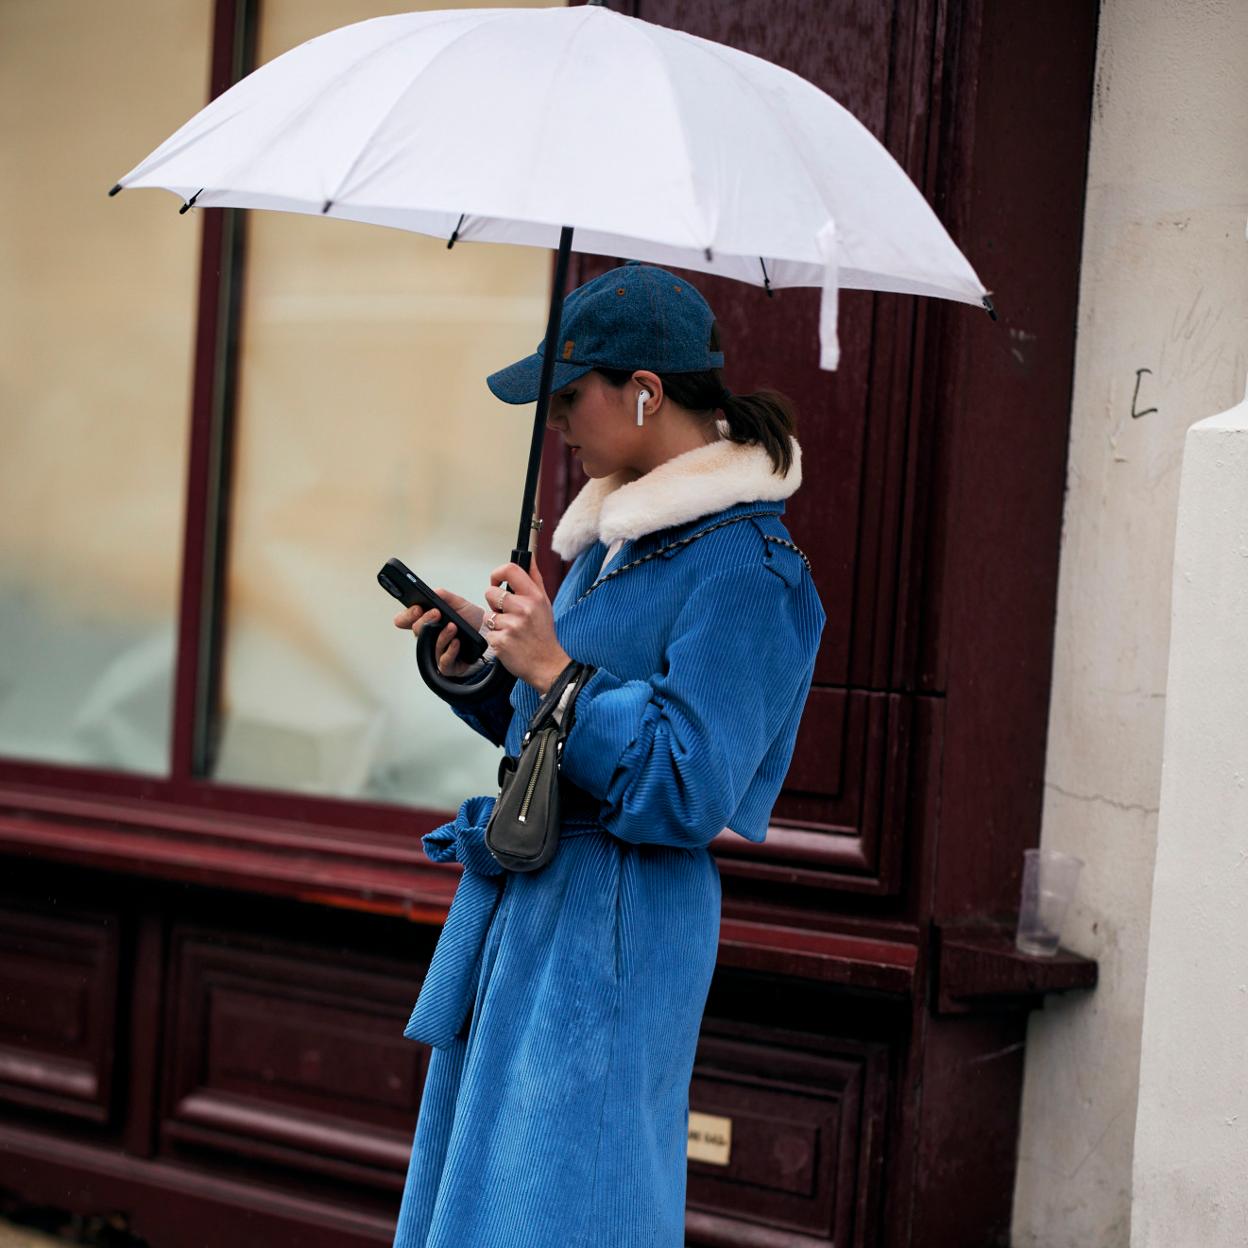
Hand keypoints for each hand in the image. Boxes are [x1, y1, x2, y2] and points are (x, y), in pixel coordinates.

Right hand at [393, 587, 485, 678]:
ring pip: (431, 645)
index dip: (407, 615)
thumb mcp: (459, 604)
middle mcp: (428, 637)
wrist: (487, 635)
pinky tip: (456, 642)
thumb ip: (446, 597)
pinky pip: (443, 660)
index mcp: (426, 621)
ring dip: (442, 634)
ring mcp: (436, 652)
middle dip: (425, 620)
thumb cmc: (470, 621)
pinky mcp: (447, 665)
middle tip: (436, 613)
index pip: (404, 620)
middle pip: (417, 631)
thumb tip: (434, 592)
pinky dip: (450, 650)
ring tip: (452, 626)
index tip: (417, 608)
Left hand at [483, 559, 571, 691]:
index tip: (497, 582)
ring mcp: (511, 625)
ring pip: (487, 614)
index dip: (497, 573)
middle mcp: (523, 608)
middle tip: (508, 614)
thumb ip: (534, 579)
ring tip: (510, 629)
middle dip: (494, 603)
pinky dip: (495, 637)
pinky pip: (488, 632)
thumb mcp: (545, 603)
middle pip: (491, 593)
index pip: (510, 570)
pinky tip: (508, 641)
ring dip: (495, 622)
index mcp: (534, 596)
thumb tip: (529, 556)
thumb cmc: (543, 634)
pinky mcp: (500, 641)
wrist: (547, 664)